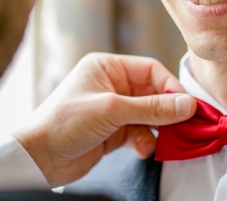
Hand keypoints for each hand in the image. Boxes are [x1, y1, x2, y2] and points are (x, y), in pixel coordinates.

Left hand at [12, 52, 195, 186]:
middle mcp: (111, 85)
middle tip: (186, 125)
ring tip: (166, 141)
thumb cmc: (65, 123)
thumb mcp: (112, 110)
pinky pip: (140, 133)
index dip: (171, 86)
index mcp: (107, 67)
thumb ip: (152, 108)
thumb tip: (188, 105)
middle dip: (168, 111)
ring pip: (149, 116)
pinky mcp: (112, 132)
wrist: (38, 158)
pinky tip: (143, 150)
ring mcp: (112, 110)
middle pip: (153, 93)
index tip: (188, 106)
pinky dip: (146, 142)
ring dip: (158, 129)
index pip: (150, 70)